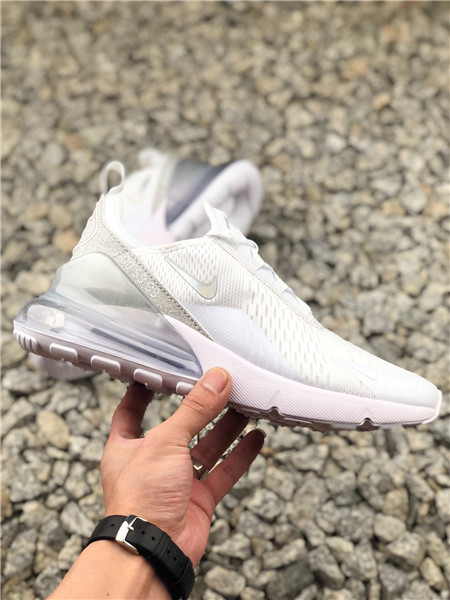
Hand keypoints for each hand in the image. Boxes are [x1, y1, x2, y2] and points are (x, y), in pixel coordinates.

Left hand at [100, 368, 264, 565]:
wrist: (153, 551)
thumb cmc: (140, 499)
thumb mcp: (166, 441)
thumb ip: (194, 410)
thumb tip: (216, 381)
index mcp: (127, 445)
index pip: (132, 410)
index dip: (145, 391)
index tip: (160, 374)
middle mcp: (152, 462)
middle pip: (179, 426)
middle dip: (200, 407)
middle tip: (220, 387)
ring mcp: (176, 481)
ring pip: (205, 447)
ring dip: (225, 427)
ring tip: (243, 405)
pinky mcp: (198, 499)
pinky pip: (223, 472)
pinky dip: (240, 455)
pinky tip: (255, 439)